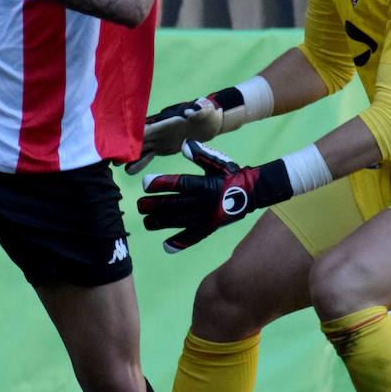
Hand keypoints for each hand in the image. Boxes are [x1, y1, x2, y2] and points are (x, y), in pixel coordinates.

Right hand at [125, 97, 224, 172]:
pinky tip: (130, 170)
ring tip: (117, 164)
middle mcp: (161, 131)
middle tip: (113, 156)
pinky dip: (140, 161)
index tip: (124, 140)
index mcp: (168, 123)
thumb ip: (198, 110)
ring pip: (142, 148)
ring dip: (131, 155)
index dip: (136, 134)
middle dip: (127, 146)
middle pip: (140, 139)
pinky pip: (150, 154)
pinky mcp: (165, 147)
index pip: (148, 129)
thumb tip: (189, 113)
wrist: (212, 123)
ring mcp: (161, 139)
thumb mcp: (206, 110)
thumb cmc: (208, 114)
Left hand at [137, 140, 291, 252]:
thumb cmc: (229, 175)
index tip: (145, 184)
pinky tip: (165, 246)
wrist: (250, 194)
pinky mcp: (208, 228)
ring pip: (179, 222)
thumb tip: (184, 145)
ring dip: (160, 222)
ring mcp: (205, 217)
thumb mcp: (217, 162)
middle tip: (139, 204)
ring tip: (146, 221)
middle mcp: (203, 202)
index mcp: (204, 184)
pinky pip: (193, 238)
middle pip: (174, 204)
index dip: (161, 184)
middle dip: (154, 205)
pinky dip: (179, 243)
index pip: (179, 184)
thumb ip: (201, 155)